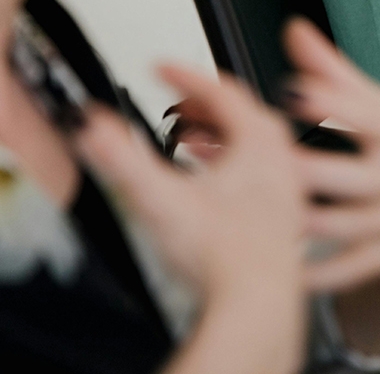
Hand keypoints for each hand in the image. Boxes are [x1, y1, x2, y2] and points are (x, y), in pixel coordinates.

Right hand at [76, 66, 305, 373]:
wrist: (256, 311)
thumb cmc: (224, 259)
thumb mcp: (159, 198)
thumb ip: (120, 158)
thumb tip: (92, 127)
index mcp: (260, 142)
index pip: (221, 89)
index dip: (184, 75)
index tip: (161, 68)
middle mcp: (282, 161)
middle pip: (241, 114)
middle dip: (201, 105)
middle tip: (172, 104)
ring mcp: (286, 191)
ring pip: (252, 147)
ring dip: (216, 137)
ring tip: (184, 141)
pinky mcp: (282, 221)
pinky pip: (257, 178)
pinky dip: (229, 169)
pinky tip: (205, 189)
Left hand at [282, 19, 379, 293]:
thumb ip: (336, 75)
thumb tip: (295, 30)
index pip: (369, 114)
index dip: (334, 102)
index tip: (295, 90)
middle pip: (354, 175)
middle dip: (311, 171)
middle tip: (267, 163)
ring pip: (347, 225)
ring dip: (306, 223)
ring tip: (264, 217)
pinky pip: (354, 269)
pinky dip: (322, 273)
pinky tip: (287, 269)